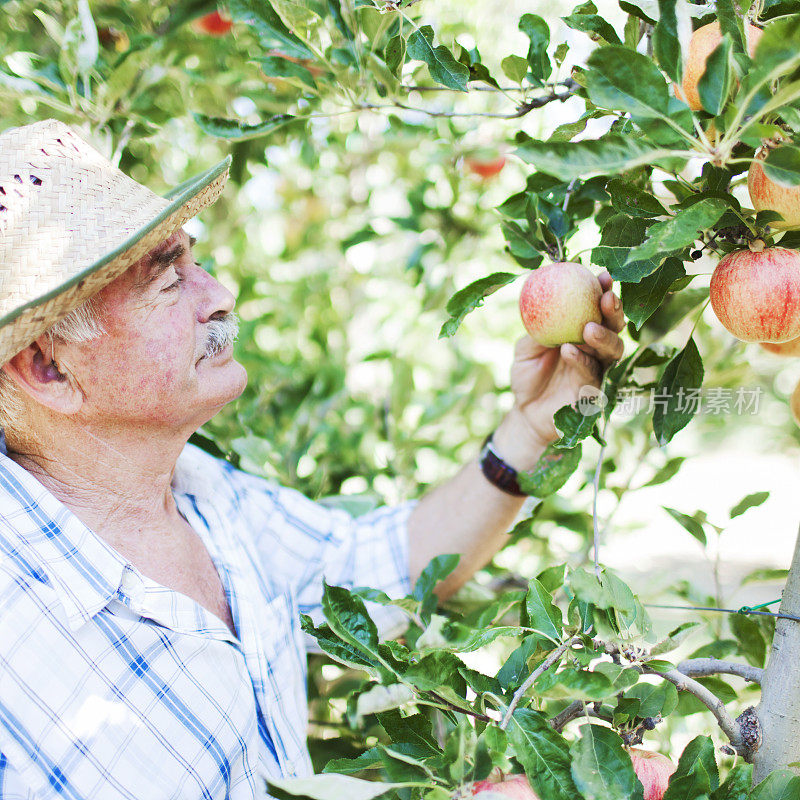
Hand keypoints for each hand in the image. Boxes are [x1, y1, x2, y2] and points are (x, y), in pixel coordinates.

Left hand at [494, 271, 624, 469]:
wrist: (524, 413)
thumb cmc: (527, 375)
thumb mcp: (526, 347)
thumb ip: (537, 327)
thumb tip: (541, 297)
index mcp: (582, 332)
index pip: (597, 309)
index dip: (602, 291)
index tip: (601, 274)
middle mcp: (596, 350)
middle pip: (614, 326)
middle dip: (614, 310)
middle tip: (605, 297)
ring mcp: (598, 370)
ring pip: (613, 350)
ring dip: (603, 336)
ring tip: (589, 327)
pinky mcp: (593, 392)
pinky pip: (591, 373)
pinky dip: (581, 359)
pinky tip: (570, 350)